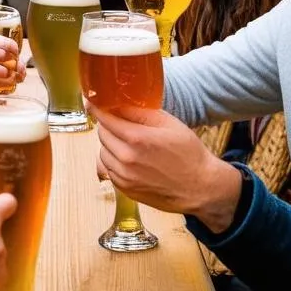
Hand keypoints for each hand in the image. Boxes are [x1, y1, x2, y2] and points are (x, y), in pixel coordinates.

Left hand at [91, 105, 243, 232]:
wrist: (200, 187)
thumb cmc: (188, 153)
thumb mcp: (169, 124)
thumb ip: (140, 112)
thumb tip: (118, 103)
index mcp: (137, 139)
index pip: (105, 118)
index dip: (96, 108)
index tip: (90, 101)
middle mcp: (126, 159)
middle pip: (102, 134)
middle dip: (108, 125)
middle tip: (121, 122)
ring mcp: (123, 177)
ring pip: (103, 152)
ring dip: (111, 144)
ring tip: (129, 142)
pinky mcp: (124, 189)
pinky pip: (108, 169)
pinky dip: (114, 161)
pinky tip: (131, 159)